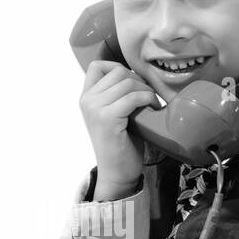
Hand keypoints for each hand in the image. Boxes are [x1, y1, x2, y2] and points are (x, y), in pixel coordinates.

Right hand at [78, 60, 160, 189]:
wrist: (117, 173)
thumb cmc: (120, 144)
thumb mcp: (114, 113)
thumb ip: (116, 94)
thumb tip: (138, 74)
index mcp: (86, 98)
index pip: (98, 66)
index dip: (119, 69)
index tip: (134, 85)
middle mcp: (87, 100)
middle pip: (118, 71)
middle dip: (139, 81)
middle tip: (148, 97)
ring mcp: (95, 109)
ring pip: (128, 82)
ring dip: (146, 91)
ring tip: (151, 104)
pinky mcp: (107, 118)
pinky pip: (133, 97)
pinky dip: (148, 99)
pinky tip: (153, 109)